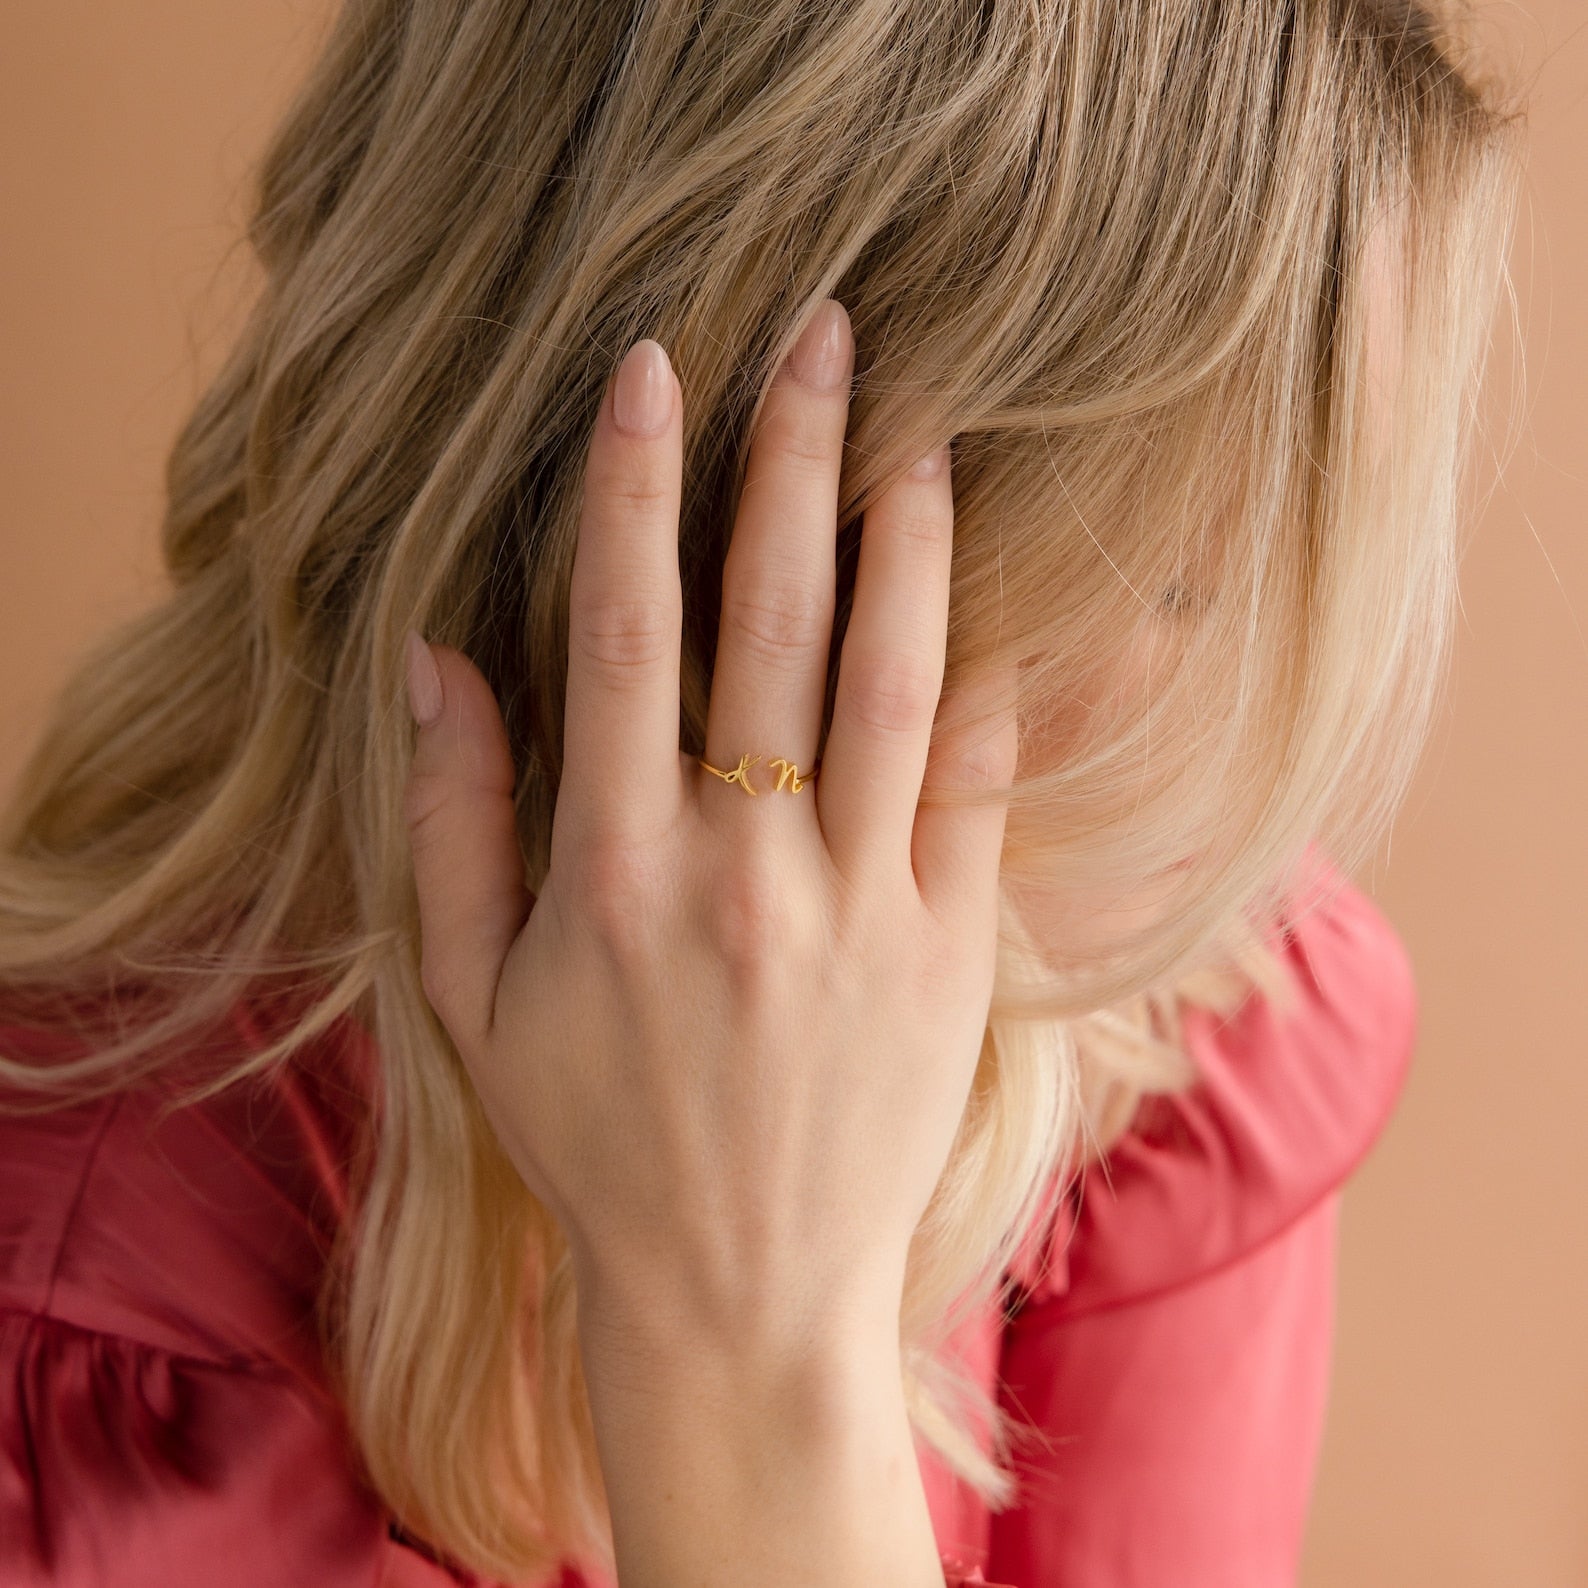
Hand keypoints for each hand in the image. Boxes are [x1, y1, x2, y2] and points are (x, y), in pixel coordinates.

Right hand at [401, 298, 1017, 1370]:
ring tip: (920, 428)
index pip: (621, 635)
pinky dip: (998, 677)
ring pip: (893, 679)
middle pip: (772, 622)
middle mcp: (742, 872)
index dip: (632, 489)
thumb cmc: (596, 1140)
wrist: (740, 1291)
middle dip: (791, 461)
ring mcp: (861, 907)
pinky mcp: (949, 949)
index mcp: (613, 873)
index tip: (652, 371)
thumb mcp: (477, 1000)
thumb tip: (437, 661)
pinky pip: (980, 785)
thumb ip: (451, 824)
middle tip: (823, 336)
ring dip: (907, 539)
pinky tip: (1007, 587)